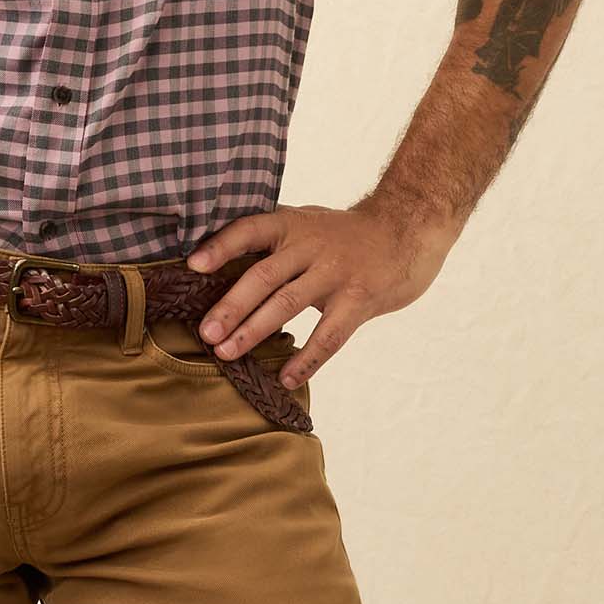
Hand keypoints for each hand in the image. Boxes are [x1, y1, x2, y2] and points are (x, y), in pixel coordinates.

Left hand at [184, 196, 458, 388]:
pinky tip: (286, 378)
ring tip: (227, 353)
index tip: (194, 266)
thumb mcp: (309, 224)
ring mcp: (336, 272)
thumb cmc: (349, 235)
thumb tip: (222, 271)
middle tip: (205, 333)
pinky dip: (305, 360)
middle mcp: (312, 245)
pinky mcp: (359, 298)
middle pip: (263, 276)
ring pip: (287, 304)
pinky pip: (328, 335)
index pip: (250, 230)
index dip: (221, 246)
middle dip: (230, 307)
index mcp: (294, 225)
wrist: (409, 229)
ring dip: (254, 331)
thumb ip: (275, 243)